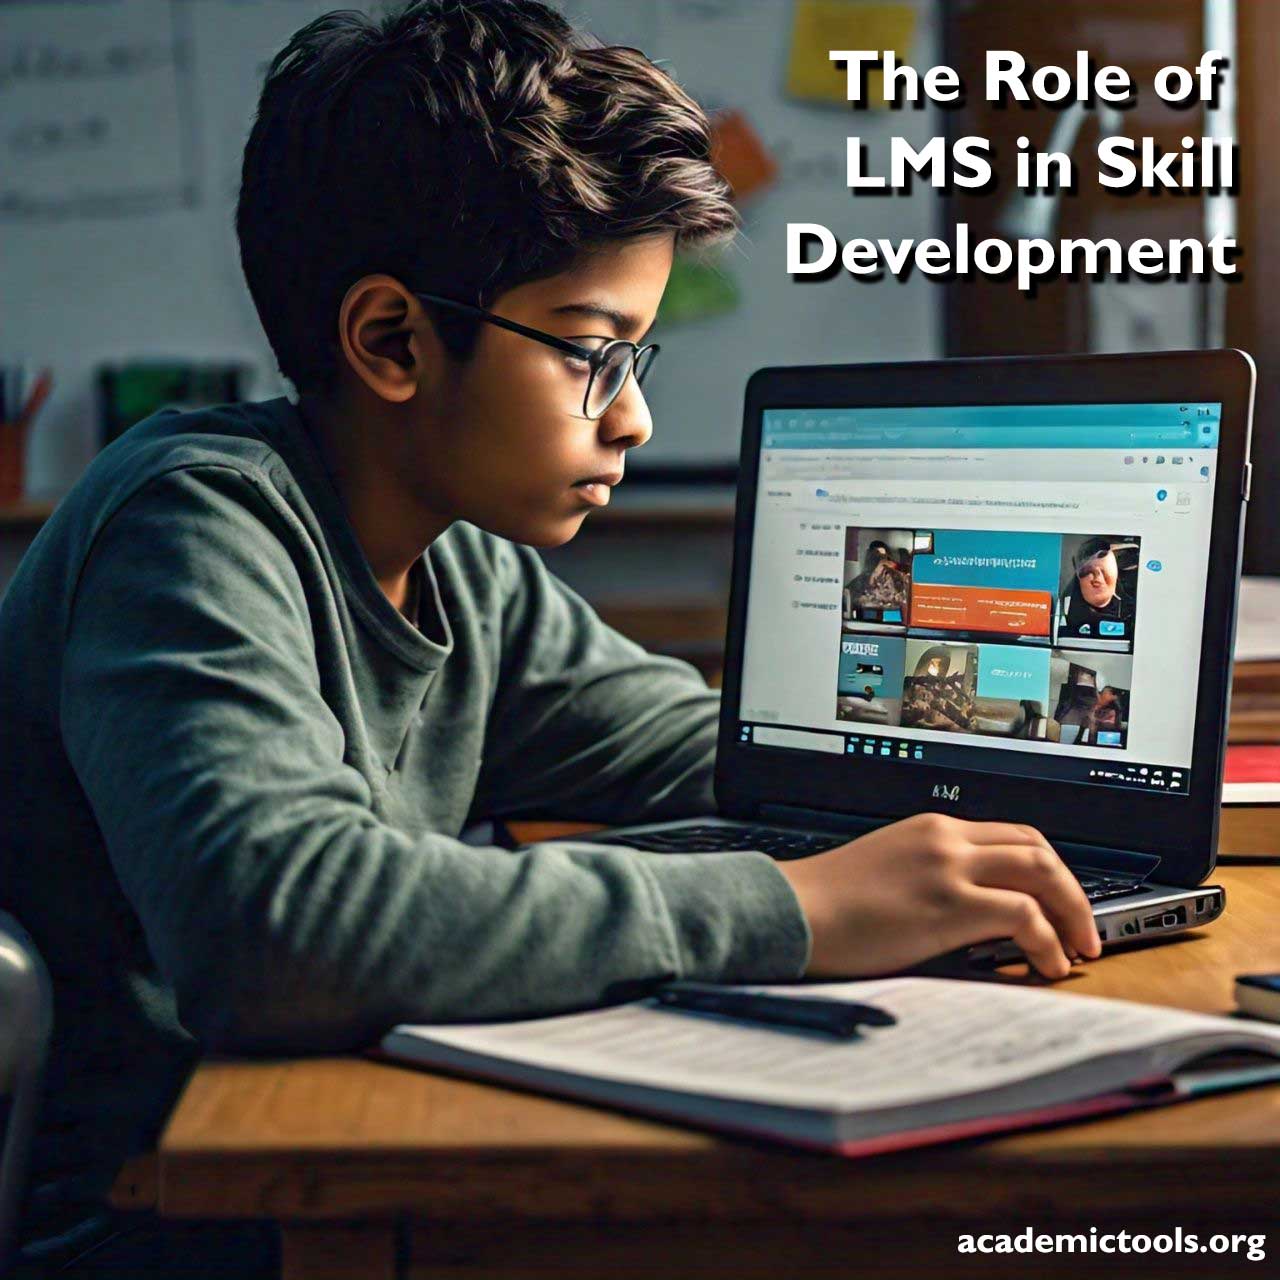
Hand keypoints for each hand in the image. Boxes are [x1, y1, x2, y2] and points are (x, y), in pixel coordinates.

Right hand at [777, 812, 1100, 980]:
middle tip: (1083, 929)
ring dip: (1072, 912)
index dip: (1048, 869)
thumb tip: (974, 910)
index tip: (1059, 902)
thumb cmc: (828, 904)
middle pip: (1037, 848)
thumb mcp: (887, 869)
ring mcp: (949, 868)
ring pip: (1041, 872)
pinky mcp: (948, 904)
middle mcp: (946, 838)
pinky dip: (1047, 941)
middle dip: (1072, 889)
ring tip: (1078, 949)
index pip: (1011, 834)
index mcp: (930, 828)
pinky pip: (1023, 916)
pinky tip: (1047, 965)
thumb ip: (931, 875)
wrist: (793, 911)